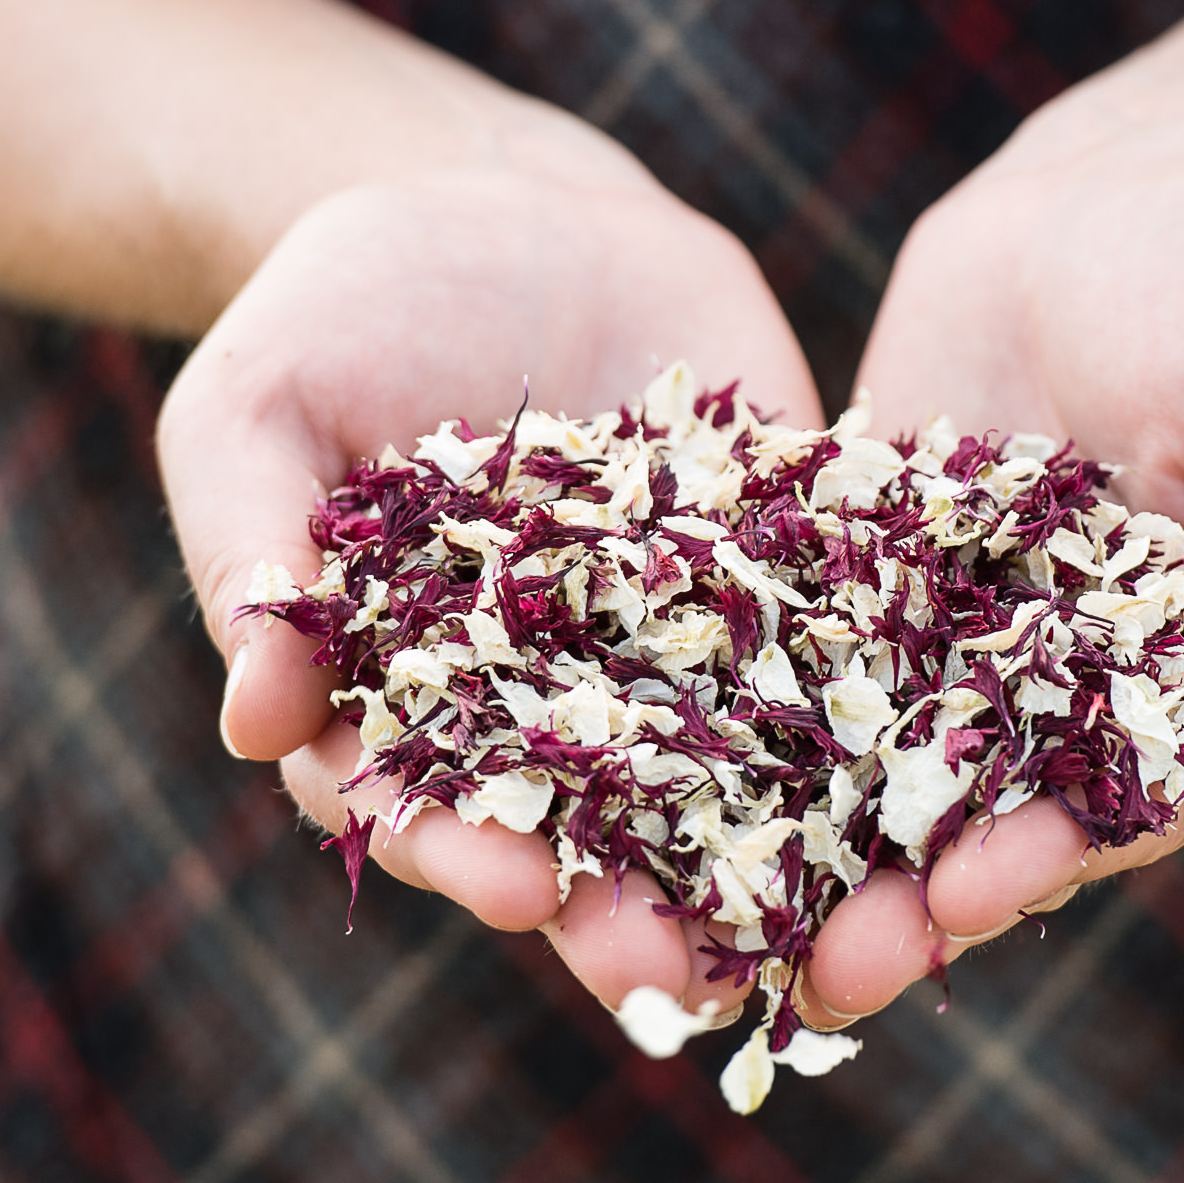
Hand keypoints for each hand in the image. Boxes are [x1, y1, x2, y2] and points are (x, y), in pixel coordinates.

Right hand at [160, 114, 821, 1019]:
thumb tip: (252, 724)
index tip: (517, 891)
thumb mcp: (253, 412)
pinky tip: (936, 769)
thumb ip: (248, 557)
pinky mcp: (778, 575)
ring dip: (764, 872)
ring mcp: (672, 650)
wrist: (494, 204)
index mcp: (405, 698)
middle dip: (624, 916)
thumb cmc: (331, 314)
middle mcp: (545, 705)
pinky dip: (883, 719)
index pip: (425, 807)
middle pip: (579, 837)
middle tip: (671, 978)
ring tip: (815, 943)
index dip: (466, 856)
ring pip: (721, 787)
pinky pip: (838, 655)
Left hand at [796, 103, 1183, 1025]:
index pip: (1120, 805)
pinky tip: (636, 780)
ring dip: (803, 859)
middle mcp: (1073, 703)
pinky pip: (792, 670)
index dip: (1044, 861)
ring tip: (716, 929)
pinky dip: (724, 730)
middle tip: (819, 980)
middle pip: (984, 825)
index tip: (967, 901)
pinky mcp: (862, 591)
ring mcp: (959, 652)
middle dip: (903, 906)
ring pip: (874, 777)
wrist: (1119, 192)